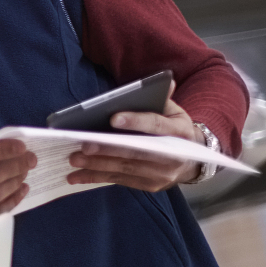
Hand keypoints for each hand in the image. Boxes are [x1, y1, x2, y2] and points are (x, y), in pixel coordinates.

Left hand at [70, 98, 201, 191]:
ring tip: (73, 159)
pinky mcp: (150, 185)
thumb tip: (167, 81)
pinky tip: (76, 176)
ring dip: (97, 166)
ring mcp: (162, 174)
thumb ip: (163, 99)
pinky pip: (120, 181)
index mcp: (180, 132)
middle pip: (136, 152)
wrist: (192, 161)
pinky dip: (96, 178)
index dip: (135, 122)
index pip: (156, 126)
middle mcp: (174, 156)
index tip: (112, 118)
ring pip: (125, 169)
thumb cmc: (175, 130)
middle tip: (83, 145)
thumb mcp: (174, 112)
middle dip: (108, 149)